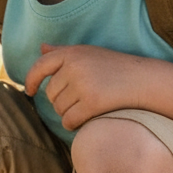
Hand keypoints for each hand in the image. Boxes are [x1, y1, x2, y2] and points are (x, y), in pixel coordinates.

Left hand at [24, 43, 143, 130]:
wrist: (144, 80)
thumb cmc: (115, 67)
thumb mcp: (88, 53)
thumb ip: (63, 52)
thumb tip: (42, 48)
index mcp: (71, 53)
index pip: (40, 66)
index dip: (30, 80)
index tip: (29, 90)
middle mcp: (74, 66)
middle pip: (50, 94)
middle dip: (60, 101)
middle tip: (79, 100)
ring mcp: (82, 84)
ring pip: (59, 109)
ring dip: (68, 113)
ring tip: (86, 107)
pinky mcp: (92, 103)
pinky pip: (69, 121)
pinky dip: (74, 124)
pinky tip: (85, 119)